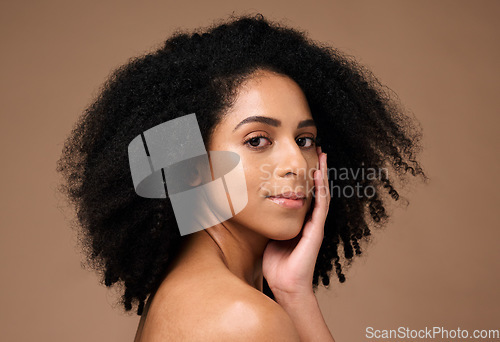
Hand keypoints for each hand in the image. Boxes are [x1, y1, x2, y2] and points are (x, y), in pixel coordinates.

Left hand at [262, 146, 329, 301]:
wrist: (286, 285)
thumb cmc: (276, 263)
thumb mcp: (269, 234)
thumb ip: (266, 220)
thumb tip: (252, 205)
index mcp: (299, 220)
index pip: (304, 192)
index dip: (304, 175)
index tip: (302, 157)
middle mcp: (309, 220)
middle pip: (315, 189)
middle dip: (316, 169)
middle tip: (316, 148)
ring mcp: (314, 224)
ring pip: (321, 193)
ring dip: (322, 174)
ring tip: (322, 155)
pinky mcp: (316, 231)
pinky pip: (320, 206)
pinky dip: (320, 189)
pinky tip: (319, 175)